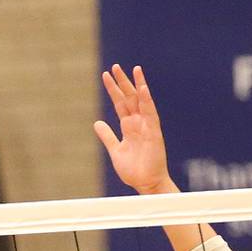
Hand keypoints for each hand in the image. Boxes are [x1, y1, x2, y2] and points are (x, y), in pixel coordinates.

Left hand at [94, 64, 173, 193]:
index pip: (120, 103)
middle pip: (130, 98)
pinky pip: (151, 114)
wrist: (145, 183)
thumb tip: (97, 123)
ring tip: (134, 69)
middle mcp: (138, 123)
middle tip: (115, 66)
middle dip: (123, 82)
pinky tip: (143, 89)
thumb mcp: (115, 149)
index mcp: (129, 126)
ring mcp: (147, 126)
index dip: (113, 90)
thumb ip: (107, 136)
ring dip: (138, 85)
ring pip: (142, 101)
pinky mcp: (154, 133)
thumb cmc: (133, 168)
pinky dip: (147, 101)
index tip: (106, 76)